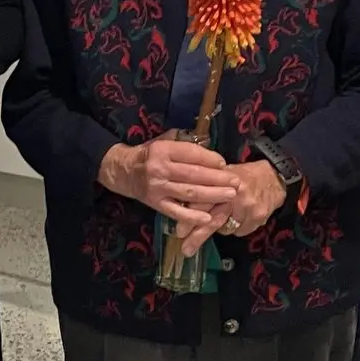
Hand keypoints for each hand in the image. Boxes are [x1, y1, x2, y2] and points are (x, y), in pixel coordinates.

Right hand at [96, 131, 240, 227]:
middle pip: (194, 174)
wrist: (124, 171)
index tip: (224, 163)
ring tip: (230, 195)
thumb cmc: (149, 155)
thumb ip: (183, 143)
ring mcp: (158, 188)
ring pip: (190, 193)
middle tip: (236, 182)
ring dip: (212, 195)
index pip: (191, 154)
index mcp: (162, 150)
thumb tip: (209, 146)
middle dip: (218, 178)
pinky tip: (208, 218)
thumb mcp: (162, 141)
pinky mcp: (156, 203)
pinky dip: (193, 216)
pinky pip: (177, 212)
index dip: (210, 158)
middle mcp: (159, 169)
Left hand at [177, 160, 287, 256]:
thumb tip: (183, 204)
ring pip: (225, 229)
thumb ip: (205, 187)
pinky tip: (240, 216)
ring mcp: (247, 208)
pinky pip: (240, 231)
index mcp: (220, 182)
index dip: (188, 217)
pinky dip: (236, 227)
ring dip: (220, 227)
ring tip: (226, 215)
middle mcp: (233, 195)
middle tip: (186, 249)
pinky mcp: (258, 217)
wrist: (273, 176)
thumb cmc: (243, 175)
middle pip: (212, 220)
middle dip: (197, 237)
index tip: (179, 232)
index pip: (201, 202)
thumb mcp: (222, 174)